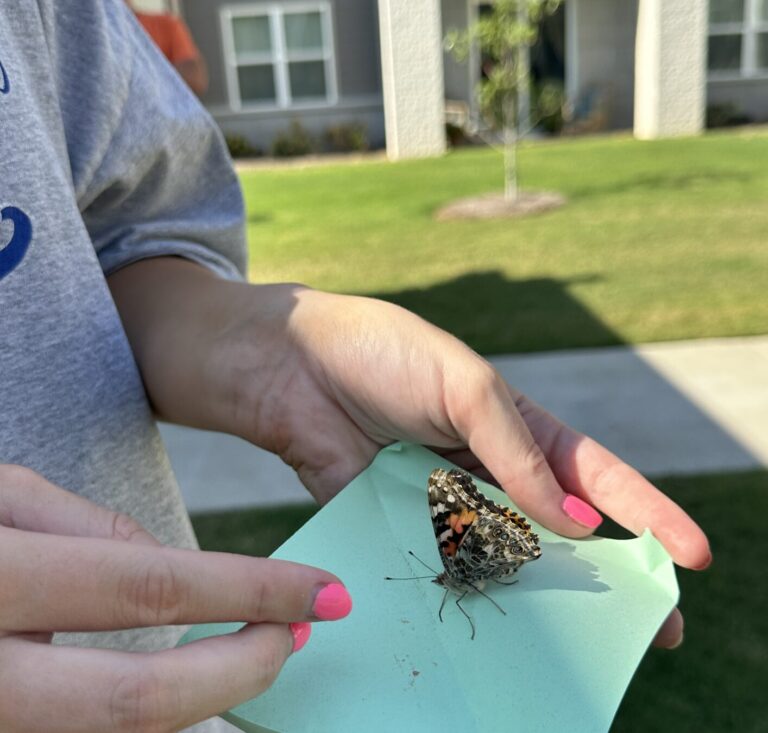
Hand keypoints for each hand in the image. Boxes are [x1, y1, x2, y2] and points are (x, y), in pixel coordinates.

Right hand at [0, 464, 349, 731]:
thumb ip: (86, 528)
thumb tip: (179, 569)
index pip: (150, 587)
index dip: (248, 590)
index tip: (320, 591)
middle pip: (138, 699)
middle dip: (240, 669)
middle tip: (300, 635)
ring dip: (202, 704)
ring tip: (255, 654)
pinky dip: (140, 717)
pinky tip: (184, 684)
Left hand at [108, 260, 708, 649]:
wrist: (278, 362)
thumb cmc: (375, 350)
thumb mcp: (462, 382)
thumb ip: (514, 449)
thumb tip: (572, 517)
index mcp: (509, 421)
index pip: (591, 471)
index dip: (644, 510)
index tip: (693, 556)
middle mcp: (480, 466)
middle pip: (554, 526)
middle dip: (606, 572)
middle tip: (656, 628)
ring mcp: (437, 497)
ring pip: (499, 552)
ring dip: (535, 589)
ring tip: (574, 635)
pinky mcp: (390, 519)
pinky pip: (433, 560)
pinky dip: (460, 585)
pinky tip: (488, 618)